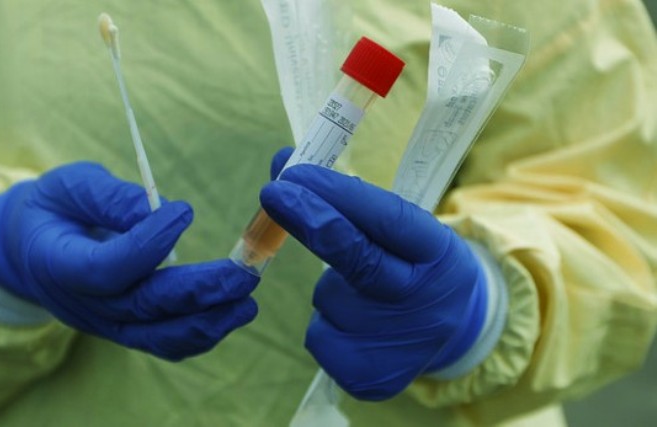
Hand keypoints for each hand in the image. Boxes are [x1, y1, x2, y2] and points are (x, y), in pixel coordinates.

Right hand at [0, 162, 258, 360]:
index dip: (146, 244)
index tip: (184, 212)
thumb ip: (107, 197)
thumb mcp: (68, 186)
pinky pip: (164, 342)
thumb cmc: (54, 209)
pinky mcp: (125, 331)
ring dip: (209, 322)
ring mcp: (105, 324)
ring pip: (160, 337)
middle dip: (200, 292)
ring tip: (247, 301)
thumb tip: (156, 211)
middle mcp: (83, 305)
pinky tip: (230, 313)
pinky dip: (200, 333)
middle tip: (243, 274)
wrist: (30, 250)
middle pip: (145, 308)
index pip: (107, 269)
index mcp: (59, 265)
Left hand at [260, 160, 486, 399]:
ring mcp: (397, 345)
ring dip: (332, 288)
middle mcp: (424, 302)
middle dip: (310, 221)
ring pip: (328, 298)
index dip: (339, 195)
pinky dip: (328, 322)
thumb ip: (349, 200)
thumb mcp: (402, 228)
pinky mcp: (369, 378)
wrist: (453, 331)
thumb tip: (284, 170)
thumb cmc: (414, 265)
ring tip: (367, 296)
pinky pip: (320, 335)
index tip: (296, 172)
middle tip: (274, 193)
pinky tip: (358, 325)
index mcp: (439, 254)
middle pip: (359, 261)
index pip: (388, 219)